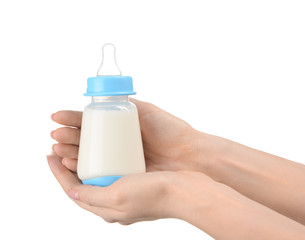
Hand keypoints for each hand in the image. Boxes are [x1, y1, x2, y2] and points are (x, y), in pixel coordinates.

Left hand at [46, 154, 197, 224]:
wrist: (186, 190)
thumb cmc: (154, 195)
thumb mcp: (117, 198)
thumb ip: (91, 197)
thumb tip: (71, 193)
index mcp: (108, 206)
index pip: (74, 189)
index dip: (58, 172)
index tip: (49, 154)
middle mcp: (115, 195)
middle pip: (84, 176)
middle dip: (68, 157)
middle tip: (58, 140)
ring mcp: (127, 183)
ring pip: (98, 166)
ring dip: (83, 151)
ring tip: (74, 136)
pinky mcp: (138, 172)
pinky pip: (114, 160)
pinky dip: (104, 150)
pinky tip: (102, 140)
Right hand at [51, 98, 202, 171]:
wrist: (190, 155)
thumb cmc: (171, 131)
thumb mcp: (146, 111)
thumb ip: (128, 104)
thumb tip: (105, 96)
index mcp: (121, 128)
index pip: (91, 122)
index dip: (72, 119)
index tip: (57, 117)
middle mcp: (117, 144)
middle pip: (86, 139)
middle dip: (67, 136)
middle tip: (56, 135)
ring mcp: (119, 160)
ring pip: (89, 156)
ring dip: (70, 152)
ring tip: (59, 149)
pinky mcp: (123, 175)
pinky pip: (99, 172)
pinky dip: (83, 168)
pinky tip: (71, 164)